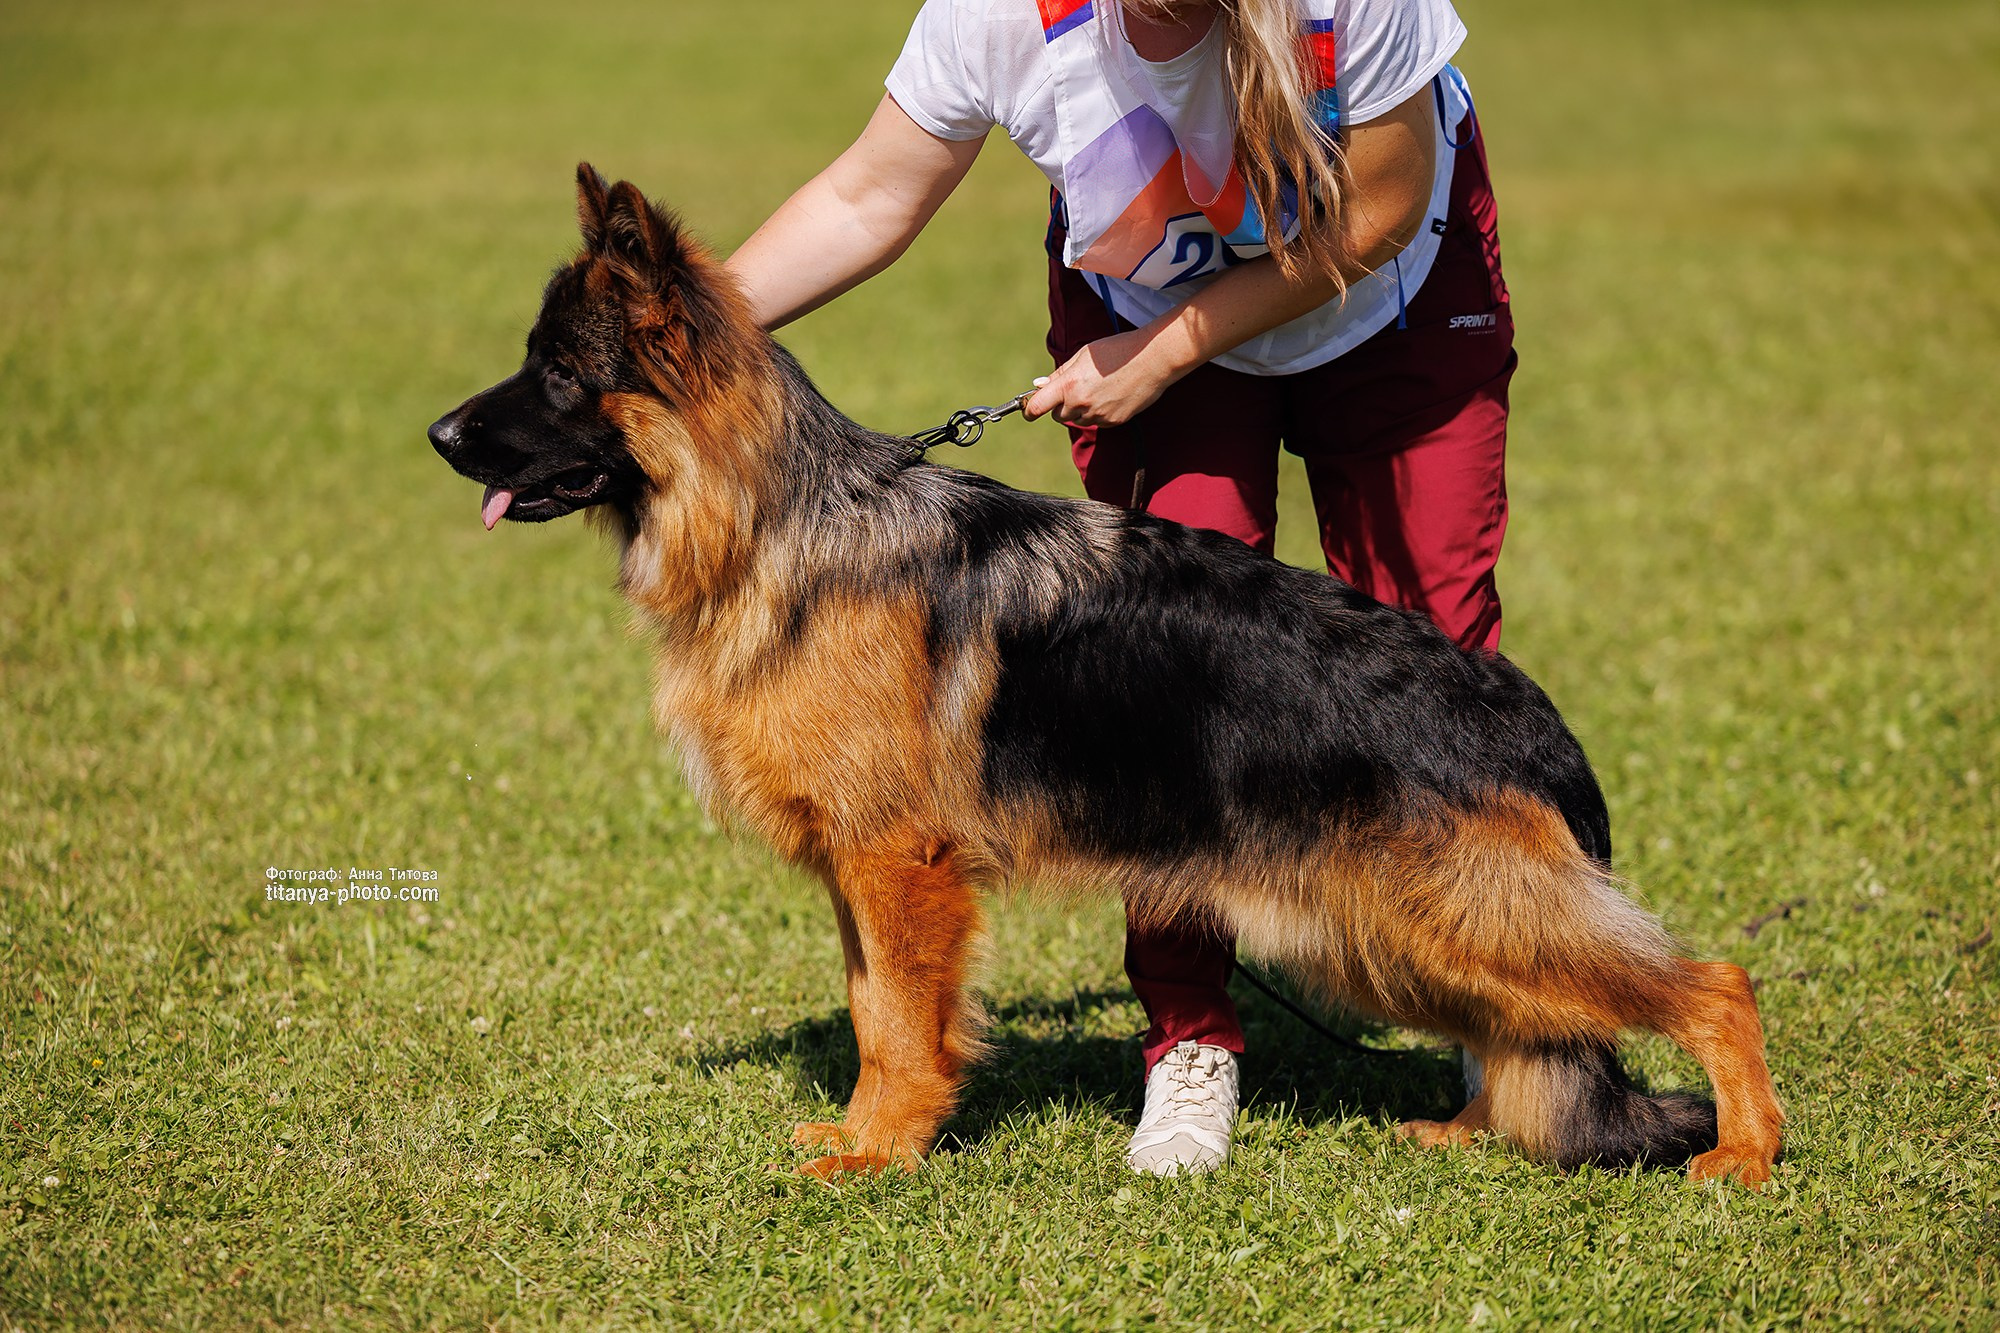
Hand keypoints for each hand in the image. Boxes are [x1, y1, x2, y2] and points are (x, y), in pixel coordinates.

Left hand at [1022, 328, 1183, 427]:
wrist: (1152, 359)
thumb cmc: (1116, 350)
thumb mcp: (1083, 355)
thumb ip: (1059, 373)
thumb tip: (1039, 385)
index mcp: (1069, 385)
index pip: (1037, 406)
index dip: (1028, 410)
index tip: (1027, 410)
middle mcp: (1081, 403)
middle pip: (1058, 415)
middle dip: (1060, 405)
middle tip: (1074, 389)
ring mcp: (1098, 415)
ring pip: (1078, 420)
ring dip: (1080, 409)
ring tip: (1098, 389)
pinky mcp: (1113, 422)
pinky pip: (1097, 422)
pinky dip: (1098, 412)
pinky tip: (1111, 395)